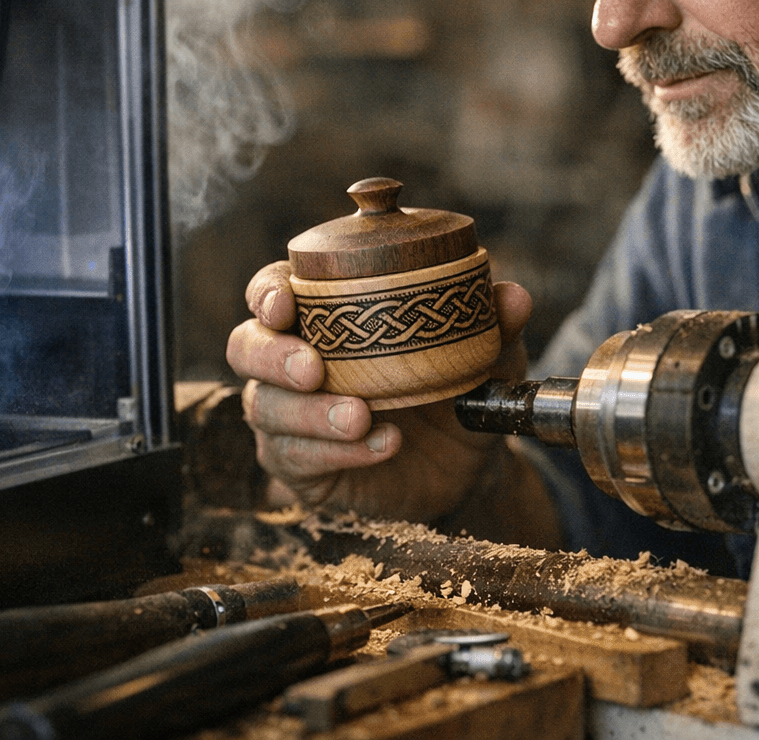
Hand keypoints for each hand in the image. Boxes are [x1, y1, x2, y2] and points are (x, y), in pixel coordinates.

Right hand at [227, 260, 532, 522]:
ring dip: (310, 413)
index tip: (285, 302)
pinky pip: (296, 459)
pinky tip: (382, 445)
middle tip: (313, 368)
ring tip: (360, 416)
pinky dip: (338, 452)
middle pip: (246, 346)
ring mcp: (289, 416)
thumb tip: (512, 296)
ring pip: (265, 407)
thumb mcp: (486, 357)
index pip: (272, 290)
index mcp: (324, 315)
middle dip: (273, 355)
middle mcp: (292, 361)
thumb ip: (494, 326)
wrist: (468, 464)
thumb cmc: (458, 389)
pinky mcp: (301, 467)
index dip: (267, 291)